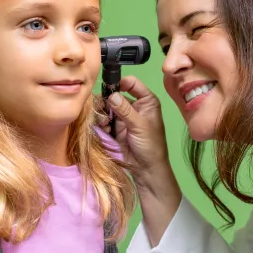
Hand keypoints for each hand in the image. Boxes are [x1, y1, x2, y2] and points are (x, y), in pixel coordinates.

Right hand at [100, 75, 182, 244]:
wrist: (146, 169)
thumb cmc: (150, 146)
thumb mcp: (139, 125)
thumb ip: (125, 109)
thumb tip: (112, 95)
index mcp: (146, 101)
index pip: (131, 83)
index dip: (120, 83)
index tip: (109, 89)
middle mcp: (134, 105)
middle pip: (115, 94)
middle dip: (107, 100)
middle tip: (102, 108)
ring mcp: (123, 116)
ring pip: (107, 106)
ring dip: (103, 113)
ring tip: (104, 122)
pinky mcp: (115, 127)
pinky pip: (103, 119)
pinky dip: (101, 122)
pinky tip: (104, 128)